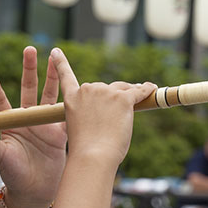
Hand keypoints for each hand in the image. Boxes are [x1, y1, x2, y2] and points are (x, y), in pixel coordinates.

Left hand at [0, 47, 66, 207]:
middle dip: (30, 70)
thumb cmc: (14, 176)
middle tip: (30, 50)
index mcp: (11, 124)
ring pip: (49, 95)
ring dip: (53, 77)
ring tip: (55, 58)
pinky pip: (66, 113)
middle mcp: (28, 120)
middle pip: (29, 89)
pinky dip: (71, 101)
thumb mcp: (0, 156)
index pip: (2, 103)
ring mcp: (45, 124)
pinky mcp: (60, 133)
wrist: (36, 192)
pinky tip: (77, 85)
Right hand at [50, 48, 155, 166]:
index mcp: (72, 98)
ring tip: (132, 109)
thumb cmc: (87, 149)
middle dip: (112, 97)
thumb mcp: (81, 127)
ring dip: (128, 96)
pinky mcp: (122, 98)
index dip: (60, 63)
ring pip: (122, 89)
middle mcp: (88, 90)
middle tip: (117, 115)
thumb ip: (91, 113)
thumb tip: (113, 108)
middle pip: (104, 88)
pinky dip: (146, 90)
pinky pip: (138, 92)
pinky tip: (152, 88)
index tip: (55, 51)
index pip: (65, 76)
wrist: (93, 156)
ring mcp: (105, 93)